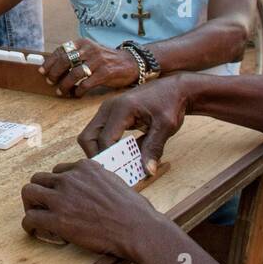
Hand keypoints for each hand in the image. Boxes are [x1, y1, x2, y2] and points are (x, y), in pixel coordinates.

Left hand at [21, 158, 162, 256]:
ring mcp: (61, 198)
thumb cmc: (132, 209)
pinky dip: (29, 224)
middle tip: (43, 205)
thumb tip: (91, 188)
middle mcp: (70, 178)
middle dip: (40, 191)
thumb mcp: (114, 181)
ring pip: (29, 192)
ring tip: (35, 215)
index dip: (58, 185)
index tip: (61, 196)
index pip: (59, 171)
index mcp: (84, 167)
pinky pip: (30, 218)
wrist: (136, 227)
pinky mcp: (57, 219)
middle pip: (39, 178)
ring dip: (30, 204)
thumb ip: (97, 180)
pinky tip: (35, 230)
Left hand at [39, 37, 138, 96]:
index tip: (42, 71)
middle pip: (65, 61)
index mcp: (83, 43)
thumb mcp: (90, 52)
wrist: (130, 63)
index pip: (61, 51)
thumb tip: (54, 67)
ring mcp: (98, 61)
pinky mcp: (105, 73)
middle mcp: (90, 49)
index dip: (50, 62)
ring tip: (60, 91)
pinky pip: (86, 84)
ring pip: (74, 74)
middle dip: (54, 73)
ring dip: (65, 85)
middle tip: (50, 81)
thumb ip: (76, 56)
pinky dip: (78, 91)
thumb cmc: (106, 59)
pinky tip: (76, 94)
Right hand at [77, 75, 191, 174]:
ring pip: (90, 135)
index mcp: (122, 108)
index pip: (105, 140)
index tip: (119, 174)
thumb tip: (148, 171)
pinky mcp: (110, 113)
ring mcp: (107, 109)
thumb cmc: (171, 104)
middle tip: (111, 171)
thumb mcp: (166, 126)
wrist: (175, 88)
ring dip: (99, 151)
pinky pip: (99, 132)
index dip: (110, 159)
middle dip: (96, 156)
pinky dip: (105, 145)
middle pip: (87, 137)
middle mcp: (109, 107)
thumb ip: (154, 148)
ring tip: (116, 165)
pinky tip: (121, 155)